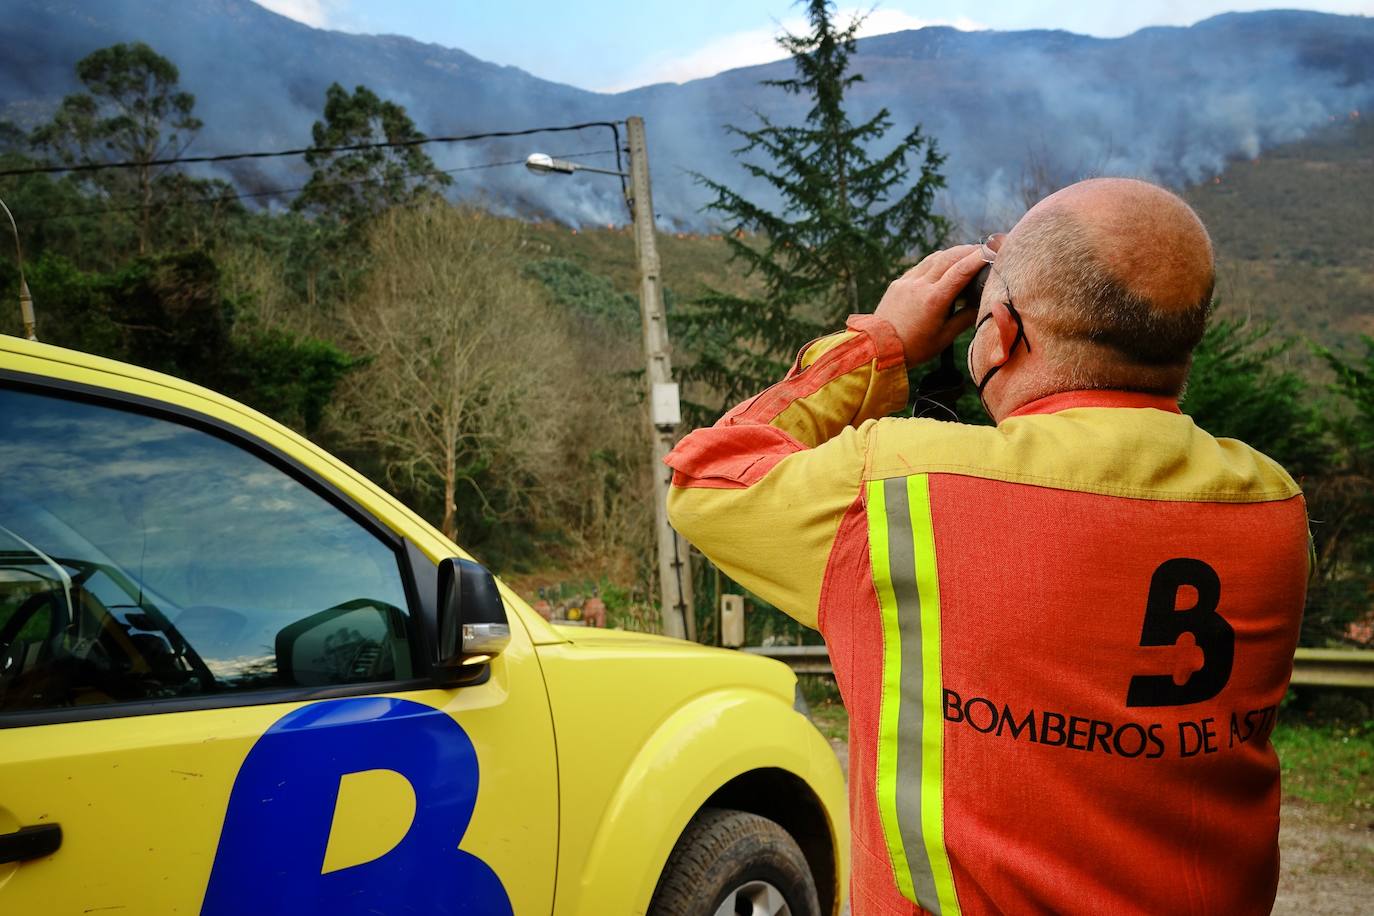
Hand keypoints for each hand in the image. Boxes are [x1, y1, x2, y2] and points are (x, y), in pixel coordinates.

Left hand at [874, 244, 985, 365]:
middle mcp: (920, 285)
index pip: (961, 271)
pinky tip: (944, 263)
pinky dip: (936, 261)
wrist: (878, 348)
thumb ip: (965, 319)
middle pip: (949, 257)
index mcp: (934, 300)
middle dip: (969, 250)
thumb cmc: (914, 348)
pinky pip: (921, 265)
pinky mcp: (898, 282)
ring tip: (967, 253)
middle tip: (985, 249)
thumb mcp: (944, 338)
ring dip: (953, 253)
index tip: (993, 251)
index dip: (979, 258)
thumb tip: (984, 306)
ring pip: (934, 258)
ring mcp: (907, 282)